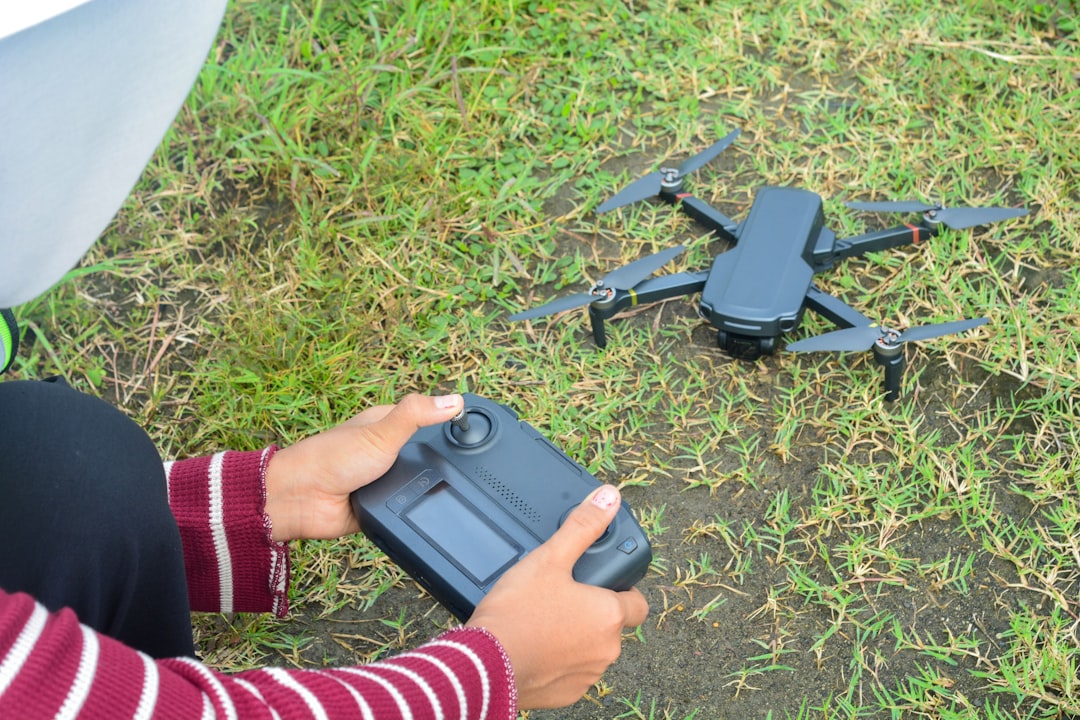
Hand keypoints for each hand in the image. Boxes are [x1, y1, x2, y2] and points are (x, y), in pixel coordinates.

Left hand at [263, 393, 463, 541]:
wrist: (302, 501)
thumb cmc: (331, 458)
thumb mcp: (381, 431)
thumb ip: (417, 415)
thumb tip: (454, 401)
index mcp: (385, 425)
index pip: (426, 418)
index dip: (448, 420)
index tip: (475, 426)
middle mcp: (385, 451)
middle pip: (426, 454)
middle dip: (440, 462)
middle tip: (471, 466)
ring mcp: (383, 479)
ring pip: (418, 483)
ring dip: (425, 488)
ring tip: (453, 491)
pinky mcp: (381, 507)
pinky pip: (406, 508)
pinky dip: (412, 509)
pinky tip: (427, 511)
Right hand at [467, 485, 649, 708]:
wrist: (485, 664)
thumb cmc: (518, 612)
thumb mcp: (550, 558)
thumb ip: (582, 527)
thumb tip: (610, 497)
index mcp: (609, 615)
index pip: (638, 603)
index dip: (623, 589)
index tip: (602, 582)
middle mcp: (607, 650)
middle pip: (612, 625)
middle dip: (592, 611)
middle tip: (562, 595)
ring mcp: (588, 675)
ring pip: (592, 649)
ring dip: (577, 636)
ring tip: (543, 619)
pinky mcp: (567, 695)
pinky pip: (572, 672)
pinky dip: (559, 660)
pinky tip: (535, 644)